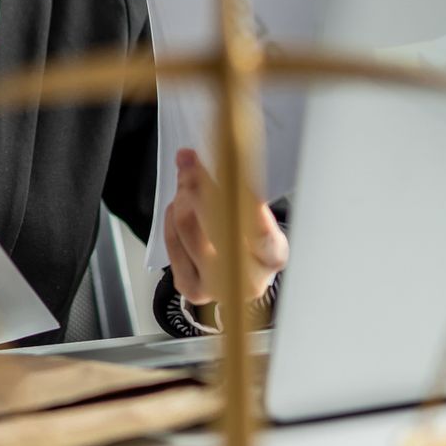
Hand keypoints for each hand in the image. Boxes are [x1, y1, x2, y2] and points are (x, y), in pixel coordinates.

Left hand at [163, 147, 286, 303]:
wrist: (242, 276)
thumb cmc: (252, 240)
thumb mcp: (258, 213)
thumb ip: (236, 187)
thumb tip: (199, 158)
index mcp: (273, 256)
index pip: (259, 229)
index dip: (240, 197)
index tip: (226, 168)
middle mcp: (248, 279)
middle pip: (215, 224)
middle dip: (198, 185)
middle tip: (190, 162)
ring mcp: (217, 287)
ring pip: (187, 227)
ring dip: (183, 196)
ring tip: (186, 180)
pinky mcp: (191, 287)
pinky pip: (172, 240)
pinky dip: (172, 216)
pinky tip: (179, 207)